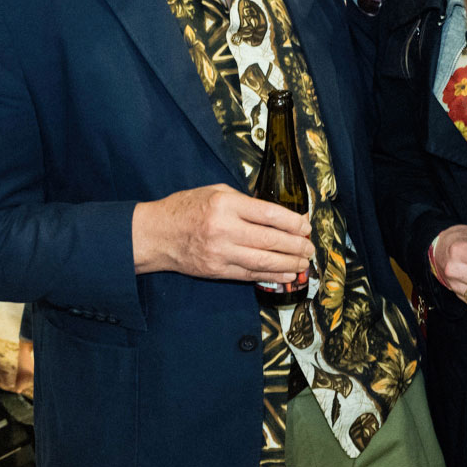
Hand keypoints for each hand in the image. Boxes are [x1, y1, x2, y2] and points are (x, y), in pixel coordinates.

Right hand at [132, 184, 310, 281]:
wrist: (157, 234)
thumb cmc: (186, 208)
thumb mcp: (215, 192)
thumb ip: (245, 202)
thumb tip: (277, 215)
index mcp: (226, 204)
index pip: (269, 215)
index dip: (293, 223)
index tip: (306, 226)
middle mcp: (224, 229)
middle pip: (270, 240)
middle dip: (296, 245)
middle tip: (310, 247)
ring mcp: (220, 253)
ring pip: (263, 261)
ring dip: (289, 263)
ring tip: (304, 262)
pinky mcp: (217, 271)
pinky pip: (250, 275)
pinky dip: (271, 275)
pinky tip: (286, 273)